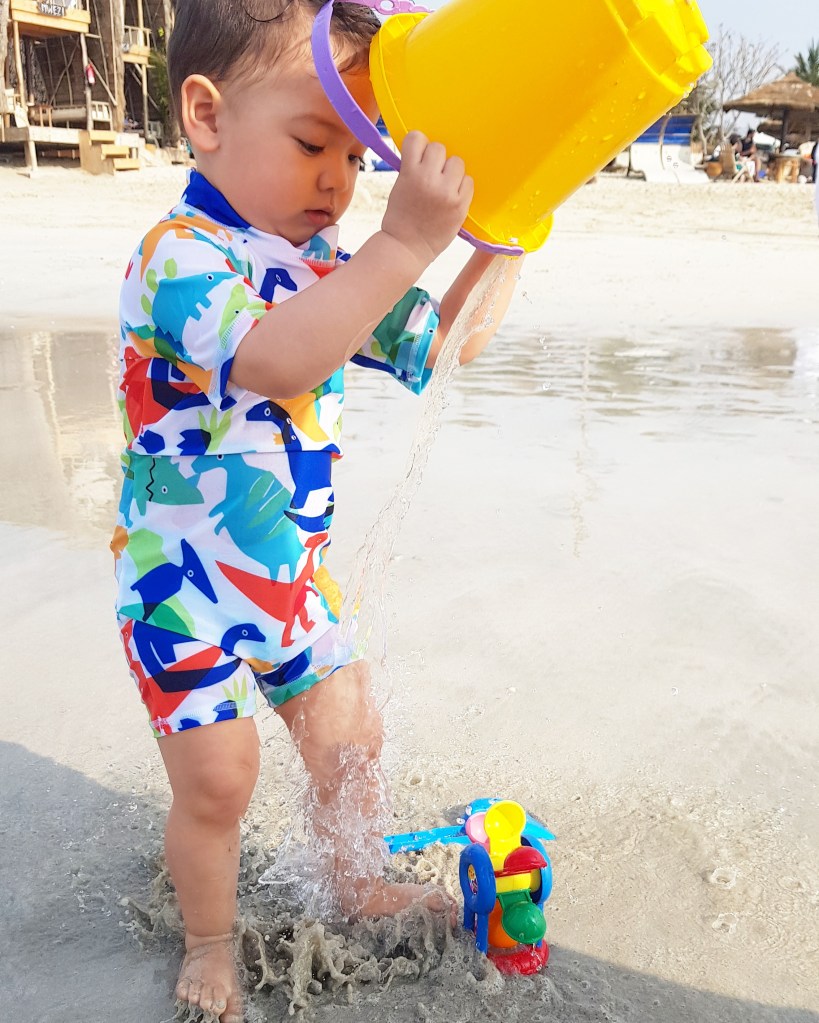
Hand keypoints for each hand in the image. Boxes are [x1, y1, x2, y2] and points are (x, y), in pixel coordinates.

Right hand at [381, 131, 473, 265]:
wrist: (406, 248)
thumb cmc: (400, 217)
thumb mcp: (399, 186)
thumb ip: (412, 168)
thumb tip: (428, 153)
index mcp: (409, 172)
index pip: (417, 138)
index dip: (418, 147)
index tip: (418, 158)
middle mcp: (429, 179)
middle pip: (439, 148)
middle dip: (435, 161)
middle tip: (431, 176)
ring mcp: (447, 192)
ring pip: (457, 162)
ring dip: (451, 172)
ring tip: (443, 187)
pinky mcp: (460, 205)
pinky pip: (469, 181)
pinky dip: (461, 186)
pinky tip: (452, 197)